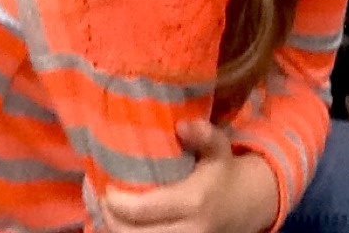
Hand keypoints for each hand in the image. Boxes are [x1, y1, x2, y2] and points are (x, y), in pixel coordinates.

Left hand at [102, 120, 278, 232]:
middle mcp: (188, 230)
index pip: (142, 209)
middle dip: (110, 218)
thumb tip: (182, 125)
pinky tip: (122, 222)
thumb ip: (204, 134)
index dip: (116, 201)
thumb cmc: (223, 173)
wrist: (246, 205)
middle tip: (102, 198)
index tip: (107, 186)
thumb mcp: (219, 148)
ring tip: (109, 211)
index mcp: (194, 201)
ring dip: (116, 229)